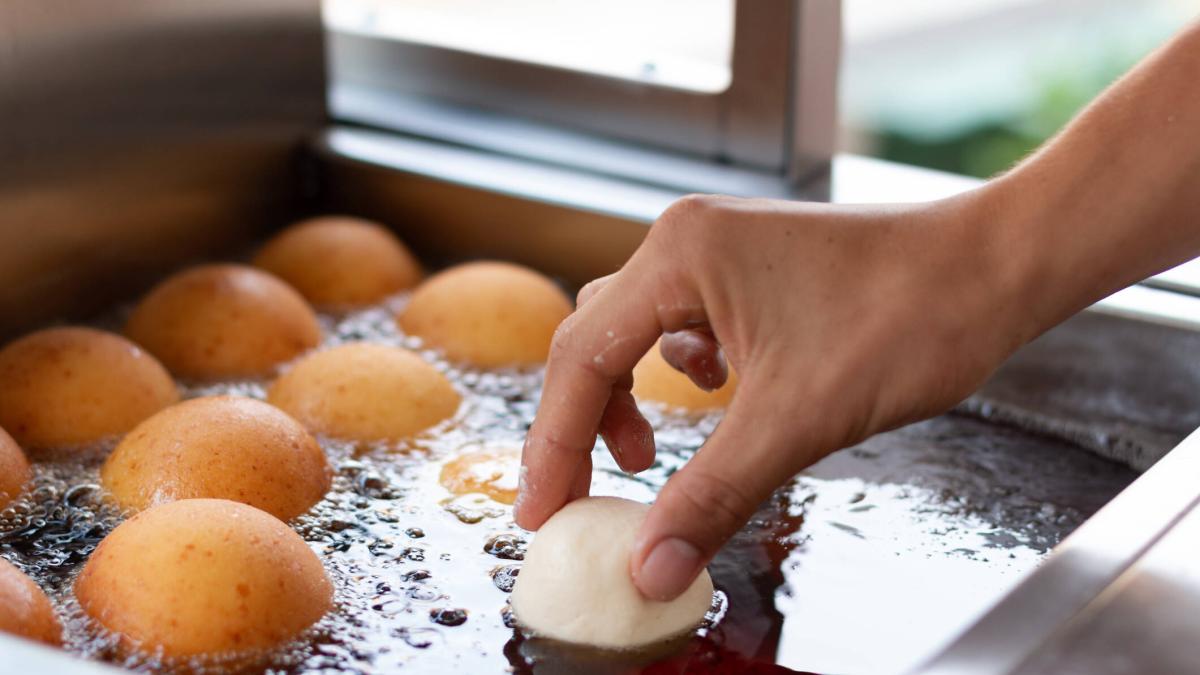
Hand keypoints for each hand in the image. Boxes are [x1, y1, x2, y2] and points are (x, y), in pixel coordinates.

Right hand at [514, 190, 1034, 599]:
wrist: (993, 269)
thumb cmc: (908, 317)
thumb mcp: (796, 420)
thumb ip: (711, 494)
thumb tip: (648, 568)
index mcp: (678, 257)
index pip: (581, 360)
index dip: (553, 446)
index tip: (541, 513)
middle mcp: (684, 241)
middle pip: (594, 343)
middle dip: (581, 427)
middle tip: (574, 500)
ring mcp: (717, 251)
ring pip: (634, 333)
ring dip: (627, 398)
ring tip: (641, 455)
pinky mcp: (748, 271)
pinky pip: (681, 326)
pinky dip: (677, 376)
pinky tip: (714, 399)